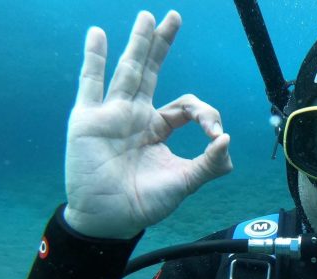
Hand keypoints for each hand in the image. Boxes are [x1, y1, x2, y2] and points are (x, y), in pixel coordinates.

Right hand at [63, 11, 232, 238]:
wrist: (109, 220)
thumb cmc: (144, 203)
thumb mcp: (184, 183)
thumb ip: (209, 163)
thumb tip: (227, 139)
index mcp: (158, 129)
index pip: (186, 106)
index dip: (205, 114)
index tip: (214, 135)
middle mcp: (135, 116)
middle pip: (151, 72)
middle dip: (162, 45)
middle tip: (175, 17)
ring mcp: (111, 115)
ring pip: (127, 72)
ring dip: (138, 43)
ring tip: (148, 17)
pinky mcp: (89, 120)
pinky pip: (90, 84)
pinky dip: (93, 60)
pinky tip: (98, 35)